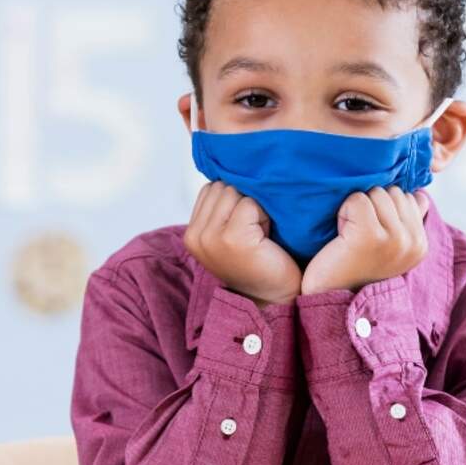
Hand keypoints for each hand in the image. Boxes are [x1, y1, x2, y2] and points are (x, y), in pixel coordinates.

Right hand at [183, 181, 301, 308]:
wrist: (274, 297)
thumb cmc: (259, 261)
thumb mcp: (229, 233)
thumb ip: (221, 207)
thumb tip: (230, 166)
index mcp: (191, 233)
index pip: (210, 188)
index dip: (234, 200)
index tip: (245, 226)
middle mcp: (196, 235)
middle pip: (222, 186)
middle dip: (244, 201)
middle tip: (255, 231)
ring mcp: (211, 237)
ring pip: (235, 192)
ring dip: (255, 208)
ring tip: (259, 234)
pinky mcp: (232, 238)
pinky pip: (250, 204)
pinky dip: (264, 216)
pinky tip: (266, 238)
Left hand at [300, 186, 429, 294]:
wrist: (329, 294)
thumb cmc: (355, 265)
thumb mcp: (390, 243)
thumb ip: (408, 218)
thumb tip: (419, 193)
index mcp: (421, 244)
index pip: (410, 197)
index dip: (385, 209)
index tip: (374, 235)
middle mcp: (413, 242)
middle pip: (393, 192)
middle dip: (373, 206)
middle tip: (360, 235)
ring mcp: (394, 239)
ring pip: (377, 192)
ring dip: (358, 209)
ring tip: (352, 235)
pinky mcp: (370, 236)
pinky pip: (358, 199)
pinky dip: (345, 211)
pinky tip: (343, 235)